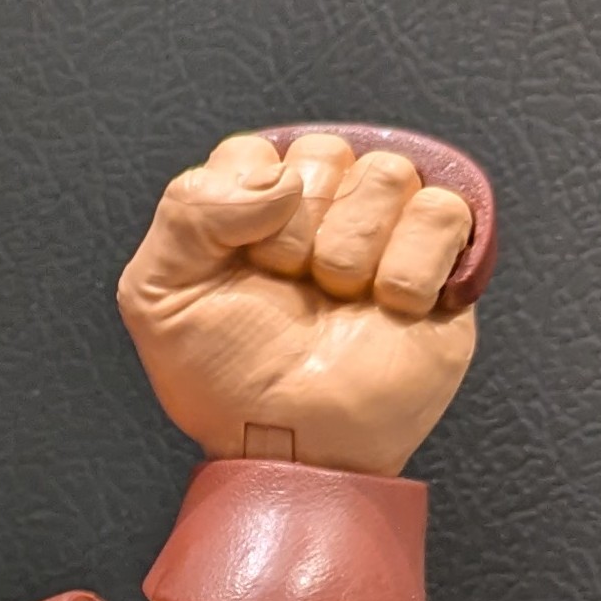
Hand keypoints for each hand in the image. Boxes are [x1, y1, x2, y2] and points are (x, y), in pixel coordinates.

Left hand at [116, 131, 476, 474]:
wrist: (294, 449)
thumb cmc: (228, 384)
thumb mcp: (157, 297)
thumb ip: (186, 208)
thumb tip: (280, 178)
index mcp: (249, 210)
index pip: (254, 152)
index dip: (246, 207)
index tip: (246, 268)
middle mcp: (318, 209)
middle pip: (325, 154)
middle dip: (299, 233)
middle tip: (293, 292)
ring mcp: (382, 230)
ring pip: (388, 173)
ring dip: (352, 252)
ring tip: (340, 304)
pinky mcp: (441, 259)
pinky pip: (442, 210)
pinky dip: (410, 268)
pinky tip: (390, 309)